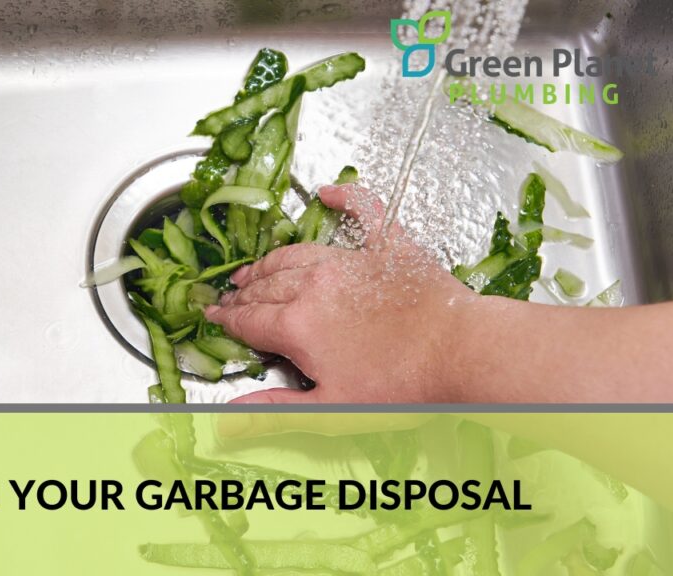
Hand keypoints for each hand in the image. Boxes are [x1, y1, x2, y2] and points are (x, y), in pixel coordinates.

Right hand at [205, 183, 478, 402]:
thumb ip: (275, 410)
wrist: (460, 351)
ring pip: (295, 255)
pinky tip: (330, 191)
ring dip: (270, 262)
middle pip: (266, 286)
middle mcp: (315, 285)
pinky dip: (345, 198)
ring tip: (255, 268)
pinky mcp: (387, 247)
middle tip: (229, 297)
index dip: (226, 320)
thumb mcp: (332, 408)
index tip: (212, 316)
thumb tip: (229, 418)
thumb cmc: (402, 385)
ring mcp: (350, 261)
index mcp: (299, 325)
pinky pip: (362, 211)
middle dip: (243, 293)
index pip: (249, 320)